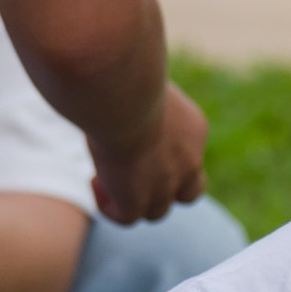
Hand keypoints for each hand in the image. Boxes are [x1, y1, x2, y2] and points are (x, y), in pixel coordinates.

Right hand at [88, 79, 207, 225]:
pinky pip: (127, 218)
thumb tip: (120, 83)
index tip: (137, 139)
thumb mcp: (142, 80)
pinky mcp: (137, 200)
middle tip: (132, 171)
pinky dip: (111, 206)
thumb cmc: (128, 73)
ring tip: (104, 175)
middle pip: (188, 192)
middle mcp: (189, 161)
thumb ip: (139, 91)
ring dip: (131, 198)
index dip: (166, 156)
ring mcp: (166, 185)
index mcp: (195, 129)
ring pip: (157, 211)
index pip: (188, 155)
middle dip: (163, 188)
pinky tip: (96, 183)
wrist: (124, 93)